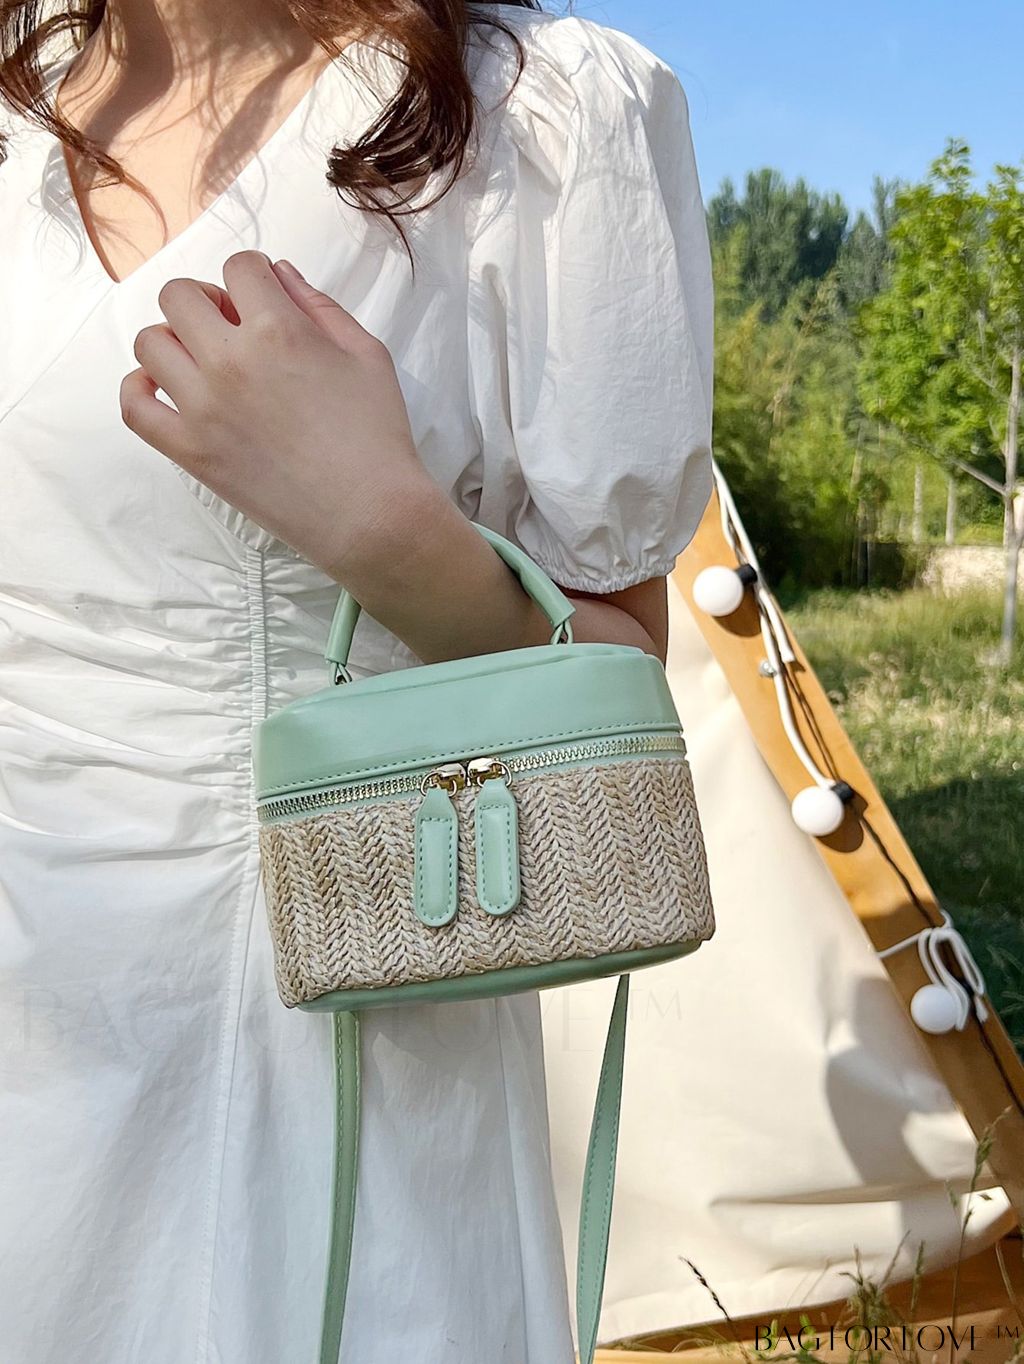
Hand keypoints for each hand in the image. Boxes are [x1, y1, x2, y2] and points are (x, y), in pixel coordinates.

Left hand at [120, 249, 429, 579]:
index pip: (239, 268)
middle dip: (205, 299)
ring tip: (202, 361)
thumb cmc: (377, 436)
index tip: (263, 296)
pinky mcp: (190, 451)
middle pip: (179, 296)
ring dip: (173, 341)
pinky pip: (134, 407)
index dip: (253, 275)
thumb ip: (320, 305)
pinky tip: (166, 389)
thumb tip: (280, 273)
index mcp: (279, 330)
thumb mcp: (367, 355)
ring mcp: (202, 408)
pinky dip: (139, 390)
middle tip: (230, 326)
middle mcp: (231, 361)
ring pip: (149, 344)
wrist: (369, 515)